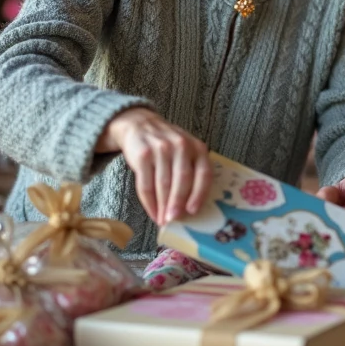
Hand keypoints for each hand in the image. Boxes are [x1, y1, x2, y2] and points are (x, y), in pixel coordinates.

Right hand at [99, 108, 210, 226]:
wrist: (140, 124)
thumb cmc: (168, 145)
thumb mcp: (187, 151)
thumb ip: (193, 171)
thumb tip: (193, 208)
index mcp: (198, 148)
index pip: (204, 173)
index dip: (199, 194)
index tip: (193, 211)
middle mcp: (181, 146)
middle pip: (182, 180)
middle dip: (178, 204)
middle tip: (173, 221)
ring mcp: (161, 149)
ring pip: (163, 184)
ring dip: (162, 206)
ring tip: (162, 220)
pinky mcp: (143, 155)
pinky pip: (146, 184)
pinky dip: (149, 202)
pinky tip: (152, 212)